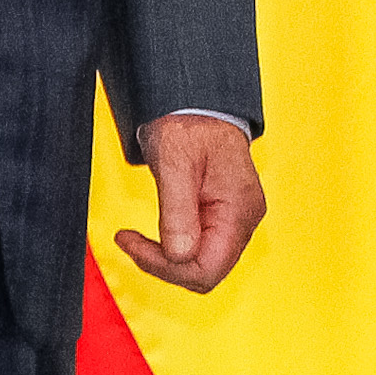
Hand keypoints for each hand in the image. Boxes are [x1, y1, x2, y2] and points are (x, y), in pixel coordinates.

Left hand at [117, 113, 264, 291]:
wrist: (200, 103)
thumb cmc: (191, 124)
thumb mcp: (175, 162)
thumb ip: (177, 212)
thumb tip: (179, 255)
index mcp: (238, 209)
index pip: (208, 269)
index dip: (169, 268)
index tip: (135, 244)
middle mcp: (243, 219)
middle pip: (206, 272)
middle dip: (165, 265)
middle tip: (132, 243)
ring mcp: (235, 217)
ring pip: (202, 263)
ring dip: (167, 257)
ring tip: (137, 239)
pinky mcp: (224, 214)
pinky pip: (201, 246)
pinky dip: (174, 246)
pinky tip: (155, 235)